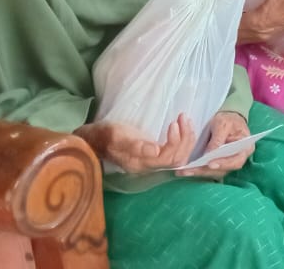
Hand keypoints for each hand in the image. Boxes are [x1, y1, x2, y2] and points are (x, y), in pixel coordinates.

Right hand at [77, 114, 195, 173]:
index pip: (167, 158)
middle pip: (177, 159)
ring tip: (185, 119)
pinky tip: (184, 126)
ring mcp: (153, 162)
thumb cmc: (106, 135)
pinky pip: (176, 152)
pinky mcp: (155, 155)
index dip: (176, 142)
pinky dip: (184, 140)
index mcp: (140, 164)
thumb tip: (155, 150)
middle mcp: (149, 167)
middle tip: (183, 117)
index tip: (174, 123)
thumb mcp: (118, 136)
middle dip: (185, 138)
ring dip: (187, 138)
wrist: (96, 139)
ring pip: (179, 157)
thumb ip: (135, 145)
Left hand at [178, 111, 252, 177]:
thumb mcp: (223, 124)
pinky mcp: (218, 164)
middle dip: (206, 170)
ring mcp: (228, 163)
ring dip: (200, 172)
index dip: (224, 164)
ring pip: (215, 172)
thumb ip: (218, 139)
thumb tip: (209, 154)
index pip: (236, 161)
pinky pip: (209, 170)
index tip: (210, 164)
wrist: (227, 119)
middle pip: (224, 169)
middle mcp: (238, 159)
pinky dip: (198, 170)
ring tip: (185, 171)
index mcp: (245, 149)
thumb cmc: (228, 120)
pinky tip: (187, 170)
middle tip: (191, 170)